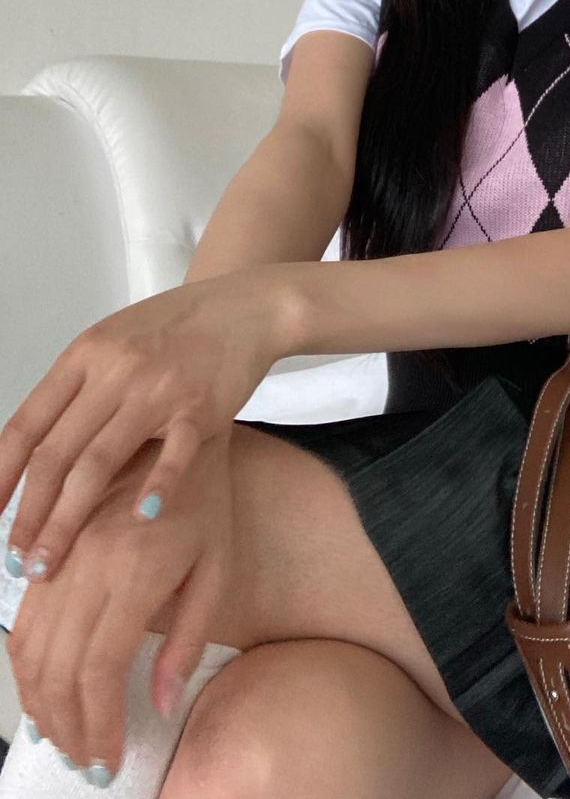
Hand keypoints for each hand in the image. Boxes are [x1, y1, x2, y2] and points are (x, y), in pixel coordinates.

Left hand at [0, 265, 289, 585]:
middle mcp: (114, 370)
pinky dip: (155, 488)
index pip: (26, 424)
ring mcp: (158, 388)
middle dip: (30, 515)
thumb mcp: (115, 341)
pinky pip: (172, 454)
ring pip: (98, 463)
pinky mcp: (201, 406)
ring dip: (67, 520)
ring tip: (49, 563)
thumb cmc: (179, 327)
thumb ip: (80, 385)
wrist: (247, 306)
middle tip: (17, 562)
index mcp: (85, 354)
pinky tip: (140, 520)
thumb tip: (34, 448)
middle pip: (55, 454)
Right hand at [6, 432, 236, 778]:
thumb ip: (188, 638)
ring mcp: (64, 554)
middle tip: (84, 761)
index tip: (108, 760)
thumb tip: (162, 705)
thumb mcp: (218, 566)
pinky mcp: (51, 548)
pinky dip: (25, 665)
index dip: (98, 724)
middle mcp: (89, 563)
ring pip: (30, 649)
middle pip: (58, 667)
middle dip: (68, 726)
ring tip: (64, 737)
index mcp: (135, 571)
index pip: (101, 669)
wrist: (177, 429)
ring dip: (41, 703)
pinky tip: (42, 691)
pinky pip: (22, 618)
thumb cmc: (208, 500)